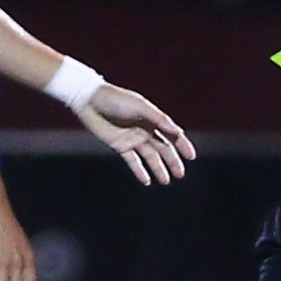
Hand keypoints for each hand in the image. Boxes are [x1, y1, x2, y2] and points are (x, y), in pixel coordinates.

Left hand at [78, 83, 195, 185]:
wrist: (89, 101)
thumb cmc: (115, 99)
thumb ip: (158, 118)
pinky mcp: (120, 145)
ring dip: (158, 169)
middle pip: (163, 148)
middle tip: (180, 174)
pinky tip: (146, 181)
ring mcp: (133, 138)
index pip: (171, 134)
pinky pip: (132, 161)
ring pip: (149, 157)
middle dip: (172, 161)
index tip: (191, 157)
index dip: (182, 145)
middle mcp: (145, 129)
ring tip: (166, 181)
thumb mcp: (139, 106)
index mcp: (152, 118)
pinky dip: (139, 171)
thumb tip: (177, 131)